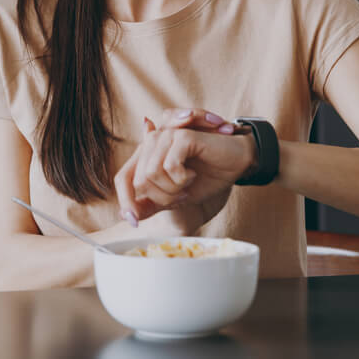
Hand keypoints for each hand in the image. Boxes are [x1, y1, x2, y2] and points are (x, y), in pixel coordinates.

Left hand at [114, 108, 255, 227]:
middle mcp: (151, 142)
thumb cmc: (207, 176)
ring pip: (152, 174)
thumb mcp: (176, 196)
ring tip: (188, 183)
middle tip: (182, 195)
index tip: (134, 223)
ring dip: (173, 188)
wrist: (236, 163)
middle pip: (139, 182)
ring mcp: (165, 136)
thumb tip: (129, 218)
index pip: (122, 178)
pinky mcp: (181, 136)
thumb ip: (152, 203)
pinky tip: (194, 174)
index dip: (126, 202)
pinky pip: (170, 166)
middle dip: (162, 198)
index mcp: (146, 155)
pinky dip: (183, 178)